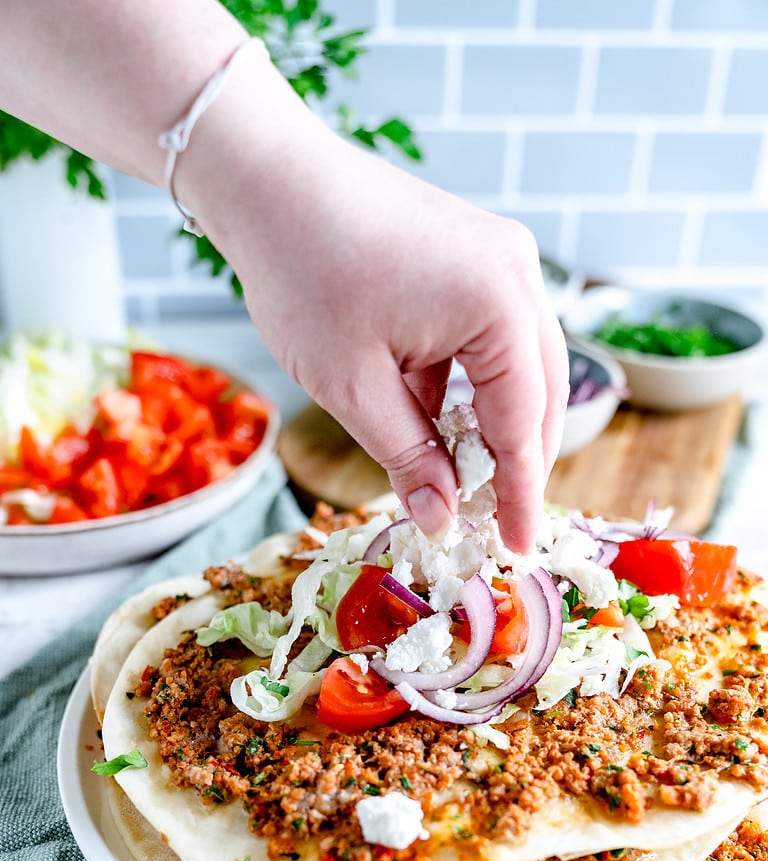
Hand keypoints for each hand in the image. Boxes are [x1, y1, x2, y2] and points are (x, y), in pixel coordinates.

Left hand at [178, 51, 569, 552]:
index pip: (523, 425)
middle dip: (515, 461)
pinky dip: (467, 384)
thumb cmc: (303, 274)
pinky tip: (433, 418)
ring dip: (491, 424)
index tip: (516, 550)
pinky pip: (489, 336)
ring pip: (518, 367)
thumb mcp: (353, 386)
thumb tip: (443, 518)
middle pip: (539, 395)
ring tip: (460, 478)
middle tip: (491, 521)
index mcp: (501, 307)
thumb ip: (407, 457)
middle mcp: (518, 276)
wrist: (268, 178)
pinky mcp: (476, 254)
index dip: (519, 496)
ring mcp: (501, 257)